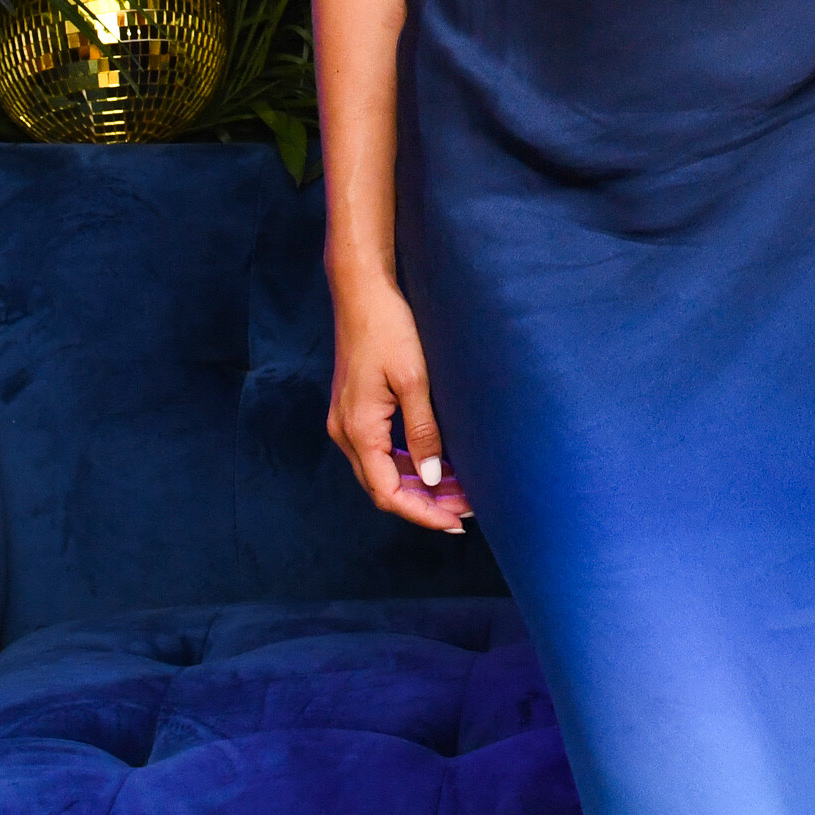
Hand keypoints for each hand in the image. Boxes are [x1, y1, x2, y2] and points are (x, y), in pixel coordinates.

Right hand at [329, 277, 473, 530]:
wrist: (362, 291)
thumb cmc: (388, 327)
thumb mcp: (413, 379)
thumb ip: (422, 432)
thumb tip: (432, 478)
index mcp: (357, 429)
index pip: (388, 493)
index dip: (423, 514)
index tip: (457, 523)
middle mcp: (346, 432)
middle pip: (385, 488)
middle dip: (426, 503)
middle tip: (468, 509)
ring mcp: (348, 421)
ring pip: (384, 472)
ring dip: (420, 485)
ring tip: (460, 491)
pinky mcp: (356, 410)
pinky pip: (381, 452)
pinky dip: (409, 463)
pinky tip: (437, 463)